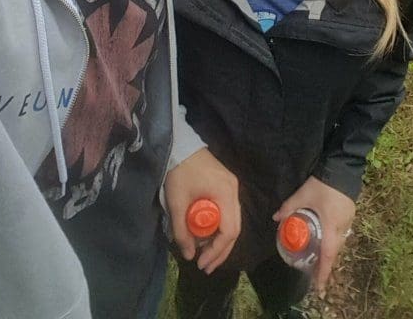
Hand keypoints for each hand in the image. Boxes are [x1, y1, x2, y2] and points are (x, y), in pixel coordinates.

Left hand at [164, 148, 240, 272]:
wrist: (180, 145)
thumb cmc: (179, 173)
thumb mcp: (177, 203)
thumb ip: (182, 231)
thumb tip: (189, 256)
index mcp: (225, 194)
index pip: (229, 230)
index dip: (217, 251)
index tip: (202, 263)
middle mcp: (234, 191)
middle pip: (234, 228)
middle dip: (220, 251)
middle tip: (205, 266)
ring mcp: (232, 186)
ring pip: (232, 221)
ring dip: (220, 240)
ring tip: (205, 255)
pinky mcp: (226, 184)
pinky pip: (228, 212)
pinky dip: (219, 227)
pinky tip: (208, 235)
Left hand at [273, 175, 355, 293]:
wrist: (343, 167)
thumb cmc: (323, 184)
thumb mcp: (303, 195)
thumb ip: (289, 207)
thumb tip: (275, 218)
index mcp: (330, 226)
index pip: (328, 255)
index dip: (324, 273)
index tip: (320, 288)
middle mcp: (342, 227)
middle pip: (334, 251)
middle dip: (325, 264)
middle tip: (315, 275)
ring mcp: (348, 221)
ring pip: (339, 243)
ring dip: (329, 252)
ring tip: (319, 260)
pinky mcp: (350, 214)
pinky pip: (341, 233)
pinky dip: (333, 241)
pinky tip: (326, 240)